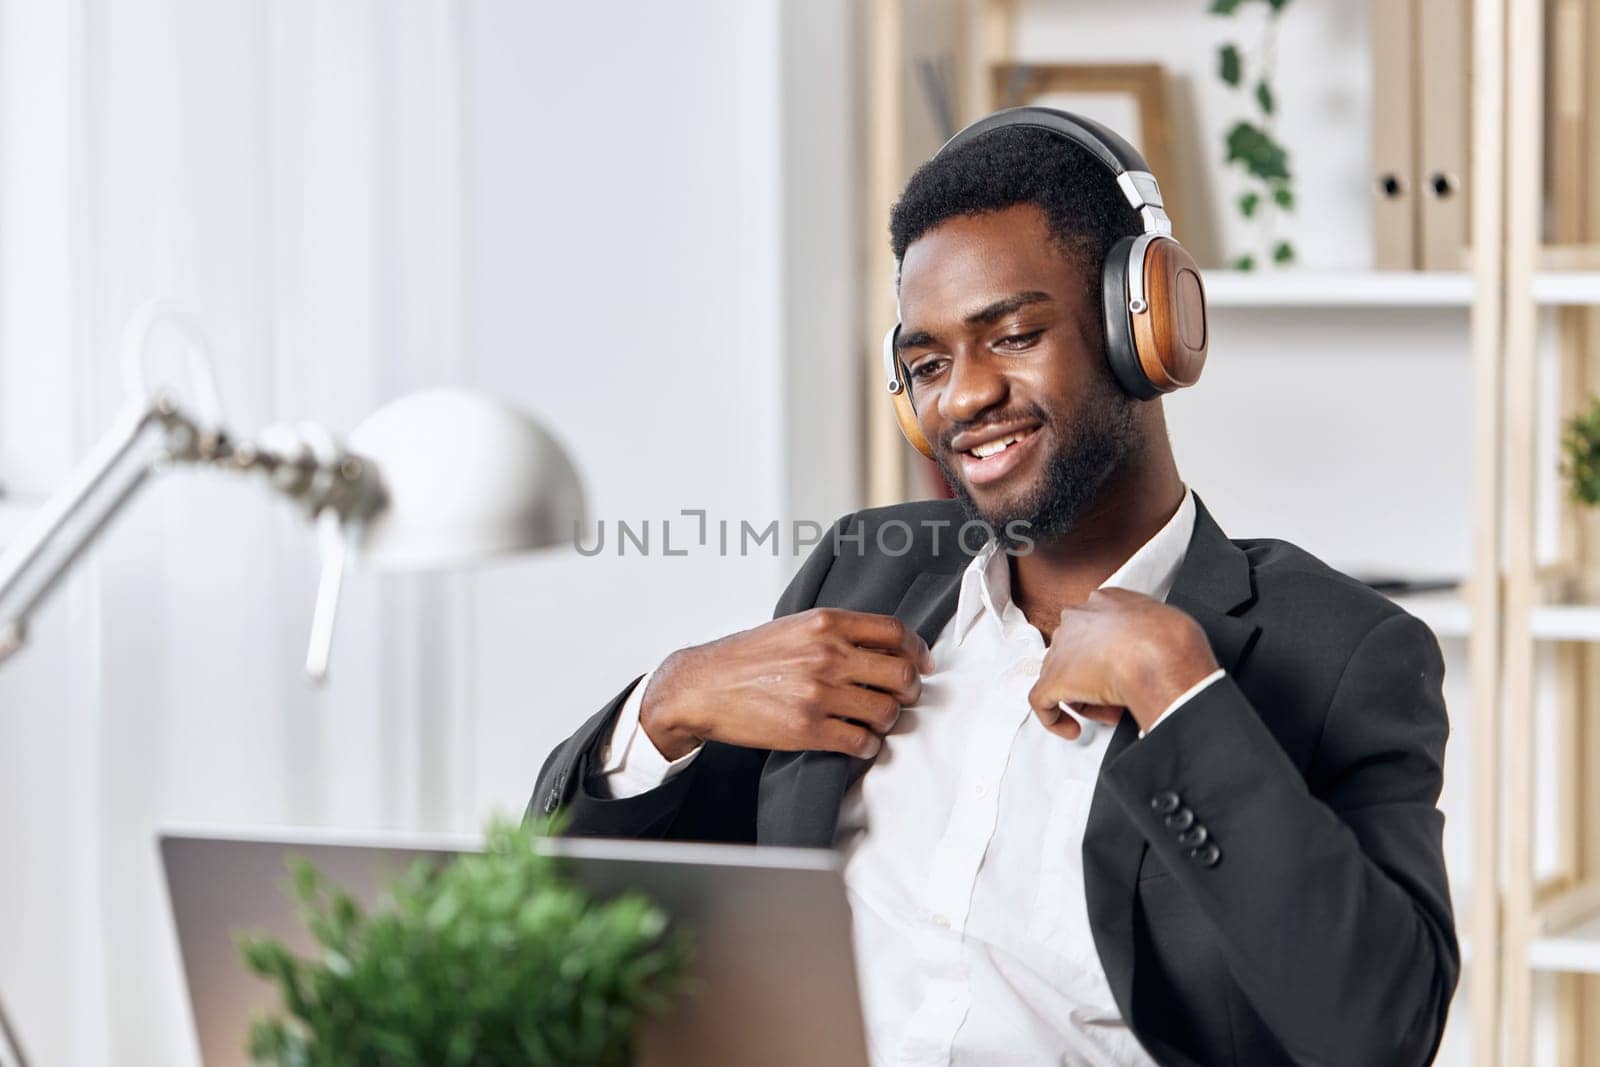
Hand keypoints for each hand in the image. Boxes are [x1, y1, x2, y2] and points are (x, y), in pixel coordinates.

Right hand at [638, 608, 933, 760]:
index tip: (921, 664)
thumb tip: (882, 649)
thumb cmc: (745, 658)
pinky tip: (857, 742)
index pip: (895, 632)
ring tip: (874, 721)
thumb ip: (837, 633)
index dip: (917, 650)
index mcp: (826, 623)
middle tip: (902, 697)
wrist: (702, 686)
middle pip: (901, 673)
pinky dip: (868, 746)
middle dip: (910, 690)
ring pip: (886, 712)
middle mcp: (827, 654)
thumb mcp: (794, 627)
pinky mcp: (808, 728)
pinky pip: (861, 741)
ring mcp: (819, 693)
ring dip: (887, 721)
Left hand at [1025, 587, 1217, 740]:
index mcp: (1104, 601)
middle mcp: (1077, 619)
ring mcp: (1062, 648)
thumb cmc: (1173, 641)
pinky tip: (1072, 730)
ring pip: (1062, 677)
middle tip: (1119, 697)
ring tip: (1111, 714)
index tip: (1126, 671)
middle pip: (1076, 654)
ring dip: (1084, 699)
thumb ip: (1151, 631)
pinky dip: (1054, 719)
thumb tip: (1157, 651)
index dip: (1109, 656)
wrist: (1161, 655)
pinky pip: (1041, 702)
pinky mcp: (1053, 679)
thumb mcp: (1166, 622)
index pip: (1095, 631)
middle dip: (1096, 678)